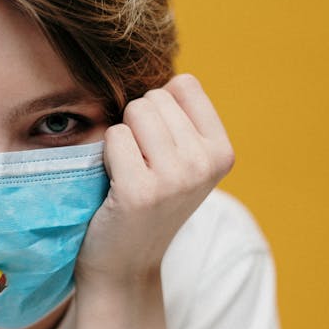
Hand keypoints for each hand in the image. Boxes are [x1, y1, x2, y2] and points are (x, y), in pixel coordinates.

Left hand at [76, 74, 234, 285]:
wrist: (124, 265)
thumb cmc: (144, 203)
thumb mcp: (179, 159)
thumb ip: (179, 118)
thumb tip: (152, 64)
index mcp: (222, 151)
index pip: (183, 84)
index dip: (158, 109)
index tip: (157, 149)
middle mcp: (206, 163)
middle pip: (153, 97)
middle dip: (137, 126)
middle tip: (138, 168)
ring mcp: (177, 178)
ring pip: (134, 112)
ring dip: (121, 140)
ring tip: (128, 175)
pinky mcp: (141, 191)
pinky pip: (114, 137)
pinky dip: (106, 157)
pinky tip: (115, 187)